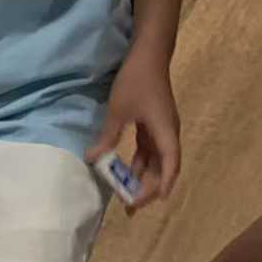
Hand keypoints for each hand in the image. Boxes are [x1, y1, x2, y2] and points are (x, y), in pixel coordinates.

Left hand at [88, 45, 180, 208]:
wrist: (149, 53)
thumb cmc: (136, 79)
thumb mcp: (119, 110)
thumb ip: (108, 136)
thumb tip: (92, 159)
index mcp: (165, 130)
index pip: (170, 163)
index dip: (163, 184)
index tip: (154, 201)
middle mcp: (168, 133)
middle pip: (164, 168)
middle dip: (150, 189)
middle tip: (131, 208)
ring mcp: (162, 130)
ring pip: (156, 162)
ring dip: (144, 179)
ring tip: (128, 198)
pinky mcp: (154, 126)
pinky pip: (149, 152)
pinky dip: (140, 165)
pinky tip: (126, 175)